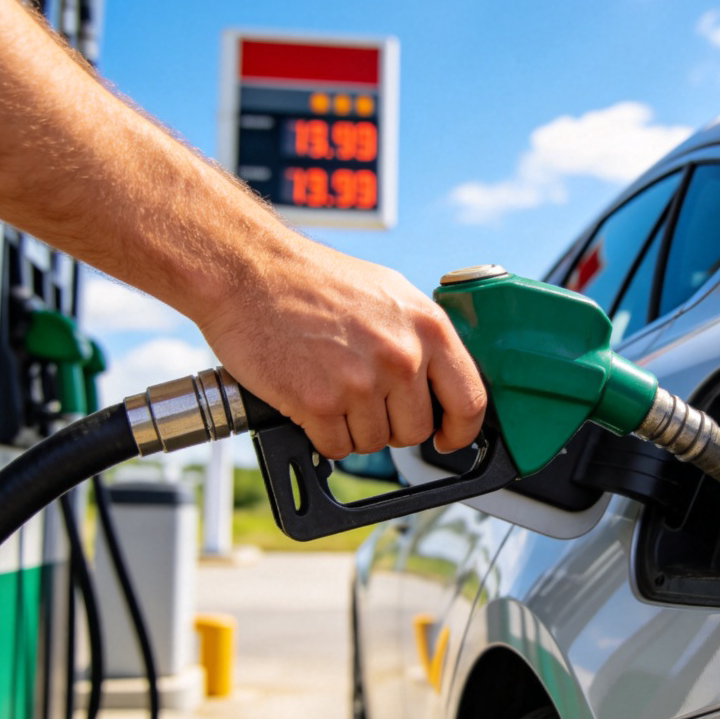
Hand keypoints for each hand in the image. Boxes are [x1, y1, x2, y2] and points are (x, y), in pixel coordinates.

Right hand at [197, 233, 486, 459]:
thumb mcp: (390, 293)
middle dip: (392, 425)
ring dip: (353, 428)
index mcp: (428, 327)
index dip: (460, 430)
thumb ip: (421, 337)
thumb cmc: (313, 279)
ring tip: (331, 387)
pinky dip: (323, 435)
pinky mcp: (320, 404)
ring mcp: (361, 382)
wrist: (250, 271)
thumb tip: (443, 380)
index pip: (470, 401)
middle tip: (364, 399)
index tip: (448, 438)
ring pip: (374, 443)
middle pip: (415, 430)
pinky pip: (336, 447)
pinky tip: (311, 400)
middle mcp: (402, 356)